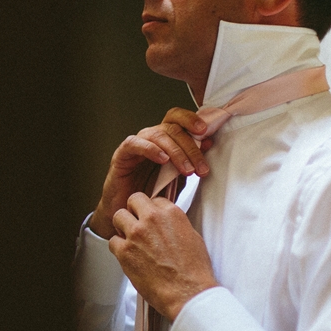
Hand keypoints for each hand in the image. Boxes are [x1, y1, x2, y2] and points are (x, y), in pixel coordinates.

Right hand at [88, 107, 212, 239]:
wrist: (130, 212)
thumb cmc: (152, 194)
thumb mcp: (178, 177)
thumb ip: (191, 159)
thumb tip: (209, 142)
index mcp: (165, 139)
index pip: (178, 118)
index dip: (191, 120)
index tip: (205, 132)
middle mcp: (151, 137)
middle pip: (173, 128)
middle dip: (191, 147)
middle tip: (200, 167)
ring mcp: (136, 144)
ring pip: (158, 135)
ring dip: (176, 152)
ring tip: (186, 170)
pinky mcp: (122, 154)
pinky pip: (135, 143)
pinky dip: (151, 149)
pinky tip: (163, 159)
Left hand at [108, 192, 218, 320]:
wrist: (187, 292)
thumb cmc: (194, 270)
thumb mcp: (192, 237)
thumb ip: (175, 224)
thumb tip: (166, 224)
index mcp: (172, 213)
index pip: (154, 200)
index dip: (151, 211)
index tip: (151, 221)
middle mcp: (152, 219)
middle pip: (134, 200)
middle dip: (134, 211)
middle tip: (137, 225)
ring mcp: (136, 233)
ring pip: (118, 216)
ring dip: (122, 227)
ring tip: (130, 240)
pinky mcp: (124, 251)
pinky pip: (112, 241)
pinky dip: (118, 248)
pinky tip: (128, 256)